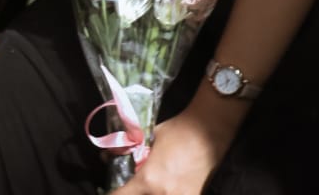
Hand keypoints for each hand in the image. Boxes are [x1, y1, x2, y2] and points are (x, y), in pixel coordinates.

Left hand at [113, 110, 228, 194]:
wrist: (209, 131)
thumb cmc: (178, 131)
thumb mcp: (149, 138)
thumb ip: (132, 152)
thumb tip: (109, 155)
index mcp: (148, 180)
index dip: (112, 194)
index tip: (110, 191)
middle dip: (132, 192)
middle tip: (131, 186)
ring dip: (150, 192)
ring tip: (150, 185)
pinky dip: (166, 192)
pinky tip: (166, 186)